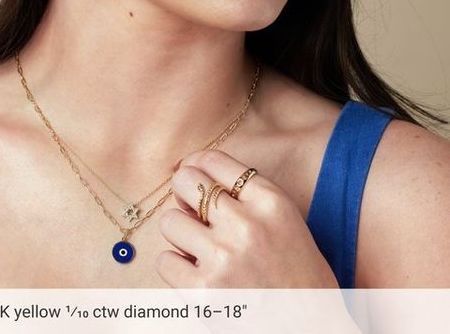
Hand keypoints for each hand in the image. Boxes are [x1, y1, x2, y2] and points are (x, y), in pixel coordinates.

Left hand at [155, 149, 338, 287]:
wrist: (311, 331)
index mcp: (271, 201)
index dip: (195, 165)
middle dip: (182, 194)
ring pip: (169, 221)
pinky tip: (198, 275)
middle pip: (186, 181)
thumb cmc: (298, 275)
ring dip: (179, 235)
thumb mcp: (284, 220)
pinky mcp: (205, 292)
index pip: (214, 159)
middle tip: (191, 212)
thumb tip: (187, 171)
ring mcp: (224, 258)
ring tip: (200, 250)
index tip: (194, 178)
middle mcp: (247, 224)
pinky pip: (165, 261)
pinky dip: (175, 268)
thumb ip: (244, 194)